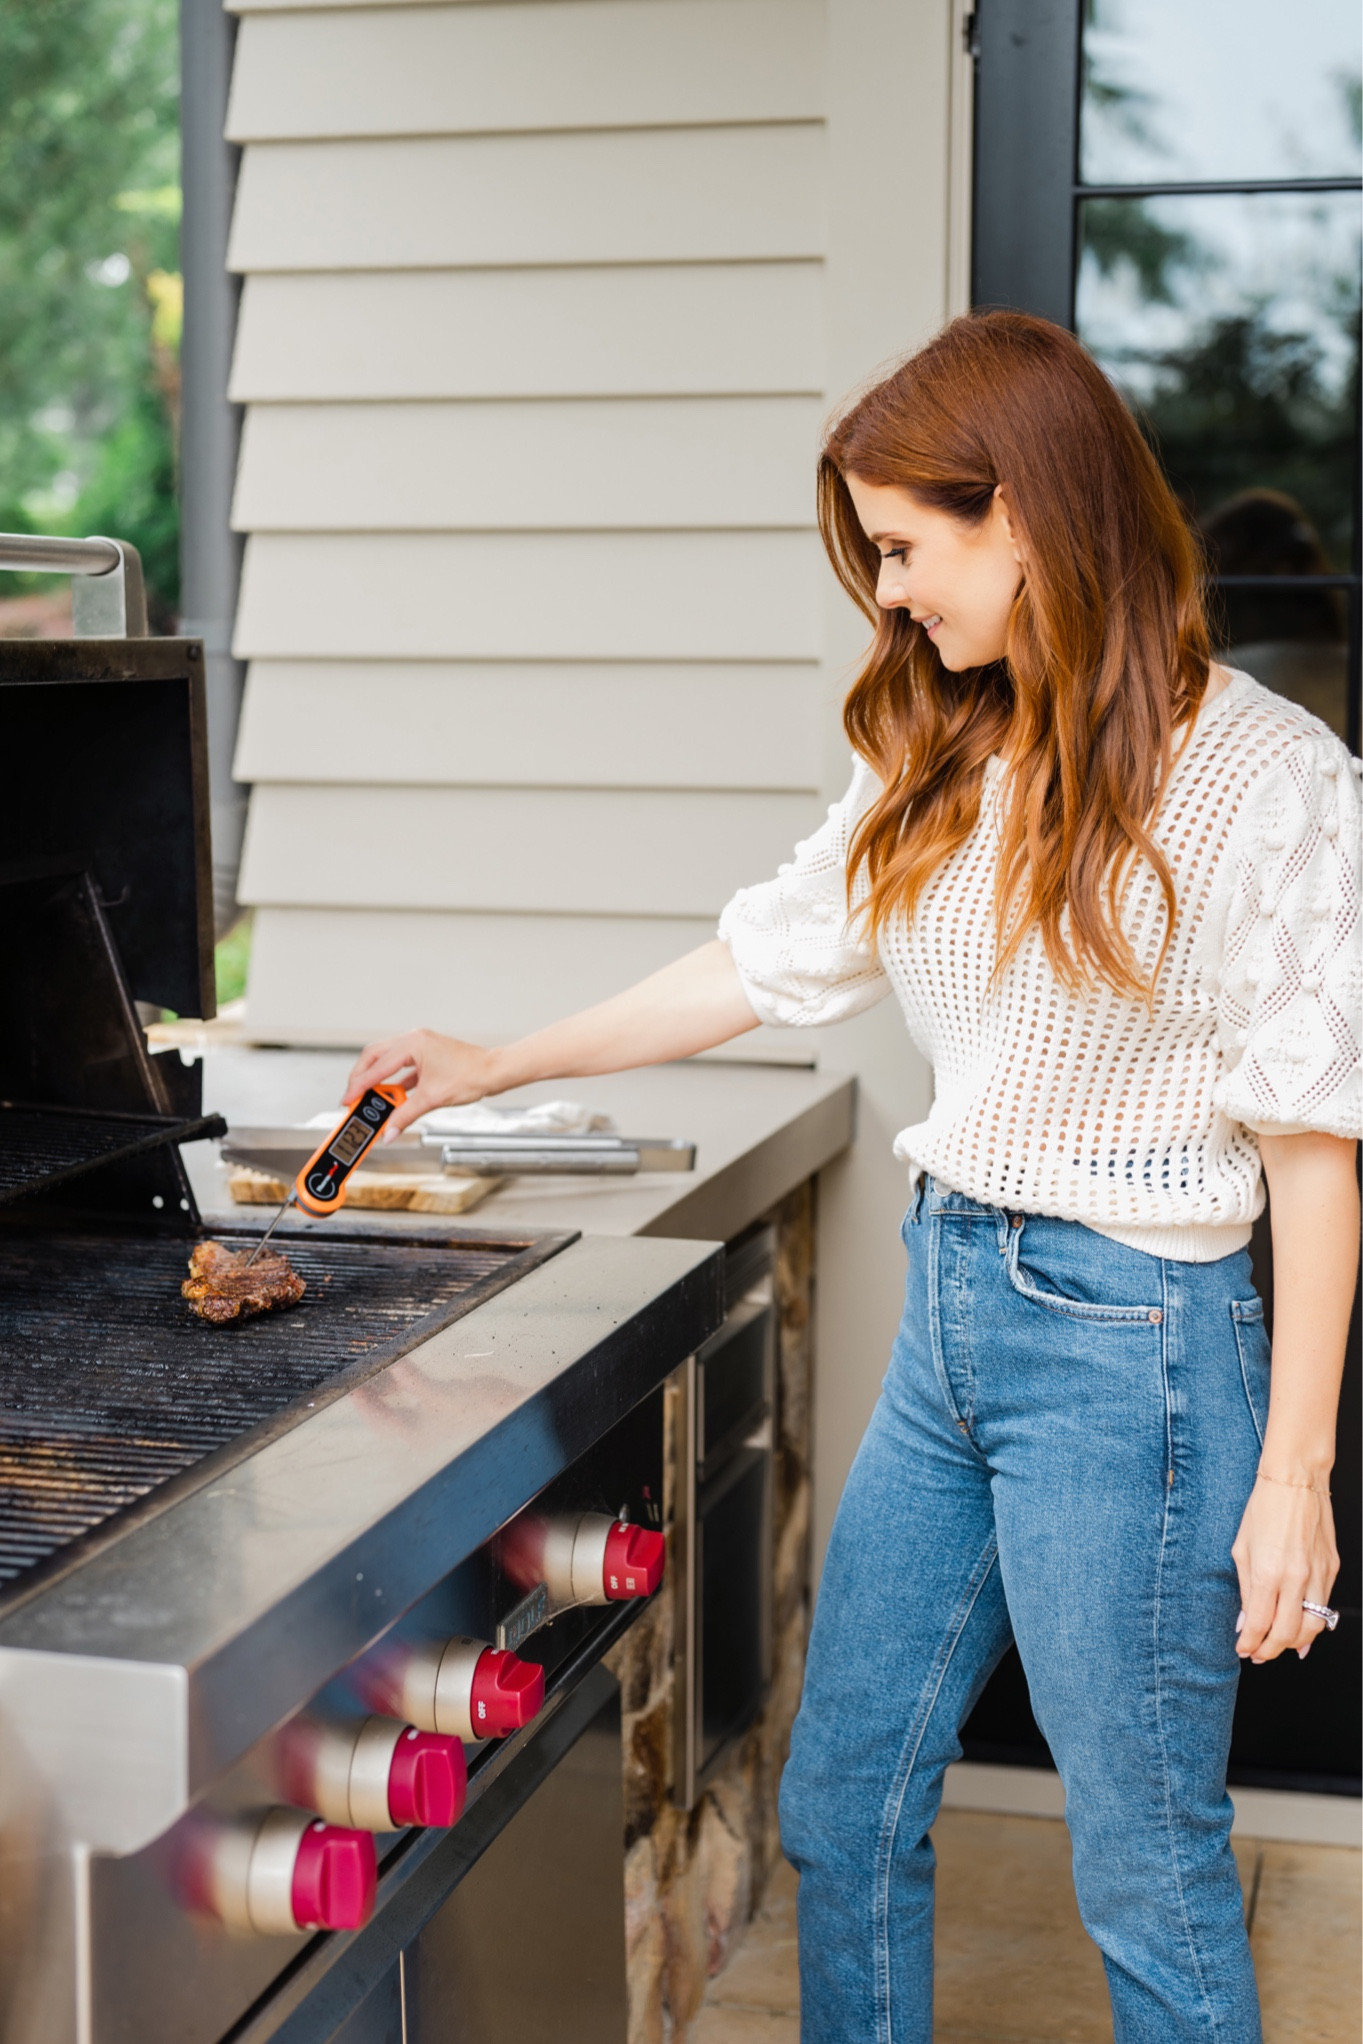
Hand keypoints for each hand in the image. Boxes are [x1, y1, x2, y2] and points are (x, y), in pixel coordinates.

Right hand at [344, 1029, 497, 1138]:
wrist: (494, 1071)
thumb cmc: (471, 1076)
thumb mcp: (432, 1099)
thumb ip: (405, 1115)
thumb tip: (389, 1130)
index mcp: (413, 1044)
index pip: (377, 1066)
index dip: (359, 1085)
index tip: (347, 1099)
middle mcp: (414, 1040)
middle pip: (375, 1057)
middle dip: (362, 1078)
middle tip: (352, 1097)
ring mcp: (420, 1046)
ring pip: (387, 1061)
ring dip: (377, 1079)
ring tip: (370, 1099)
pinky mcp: (426, 1055)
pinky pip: (402, 1067)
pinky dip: (394, 1081)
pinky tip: (391, 1096)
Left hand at [1231, 1475, 1338, 1662]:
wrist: (1296, 1482)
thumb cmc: (1264, 1509)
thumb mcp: (1241, 1548)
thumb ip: (1245, 1589)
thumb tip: (1245, 1621)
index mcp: (1268, 1572)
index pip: (1259, 1624)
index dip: (1250, 1643)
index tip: (1243, 1649)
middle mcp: (1296, 1578)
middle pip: (1287, 1634)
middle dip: (1271, 1650)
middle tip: (1259, 1654)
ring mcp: (1318, 1576)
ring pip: (1313, 1628)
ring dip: (1294, 1643)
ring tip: (1279, 1645)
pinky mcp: (1332, 1570)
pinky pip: (1324, 1608)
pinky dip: (1312, 1624)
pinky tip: (1301, 1628)